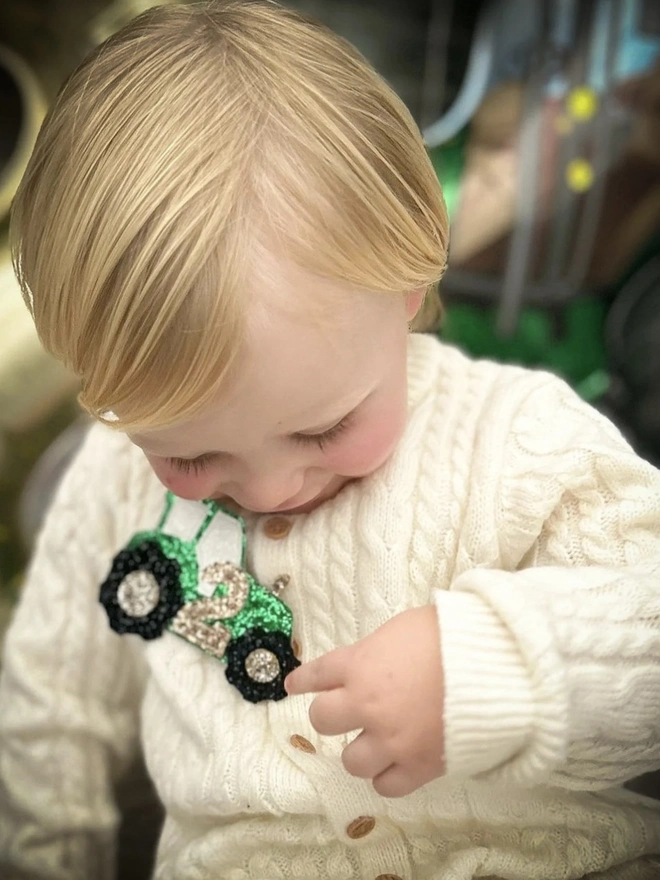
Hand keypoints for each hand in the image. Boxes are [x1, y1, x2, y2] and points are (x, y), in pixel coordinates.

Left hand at [285, 605, 444, 796]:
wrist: (494, 665)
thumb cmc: (451, 634)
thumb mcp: (402, 628)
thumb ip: (376, 650)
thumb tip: (369, 661)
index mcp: (360, 665)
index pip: (317, 674)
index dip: (303, 680)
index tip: (294, 685)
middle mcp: (367, 705)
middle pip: (322, 720)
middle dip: (331, 714)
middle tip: (345, 712)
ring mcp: (392, 739)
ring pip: (352, 761)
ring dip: (360, 750)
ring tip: (376, 742)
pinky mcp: (419, 766)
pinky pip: (386, 786)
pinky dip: (388, 776)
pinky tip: (396, 763)